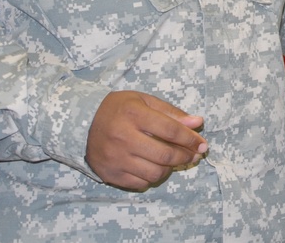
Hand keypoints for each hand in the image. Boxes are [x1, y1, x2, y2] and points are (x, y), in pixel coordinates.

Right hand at [86, 91, 206, 190]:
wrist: (81, 122)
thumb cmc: (119, 109)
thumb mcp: (144, 101)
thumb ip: (171, 112)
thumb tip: (197, 123)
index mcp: (134, 114)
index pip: (171, 130)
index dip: (191, 139)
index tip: (202, 144)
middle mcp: (123, 137)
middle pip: (165, 155)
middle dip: (185, 156)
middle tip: (194, 155)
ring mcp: (115, 158)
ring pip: (155, 173)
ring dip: (170, 169)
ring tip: (173, 160)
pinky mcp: (110, 174)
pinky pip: (140, 183)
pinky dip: (152, 177)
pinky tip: (154, 166)